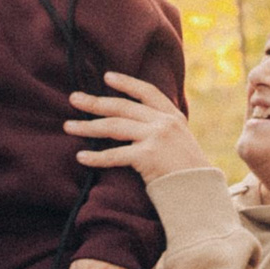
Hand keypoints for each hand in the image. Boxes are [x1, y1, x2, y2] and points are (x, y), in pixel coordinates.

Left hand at [66, 73, 208, 182]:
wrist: (200, 192)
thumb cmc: (188, 172)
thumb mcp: (181, 141)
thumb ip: (163, 129)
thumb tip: (136, 123)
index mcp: (173, 116)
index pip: (147, 91)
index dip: (126, 83)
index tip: (107, 77)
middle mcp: (164, 122)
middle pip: (122, 107)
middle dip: (95, 102)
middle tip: (74, 98)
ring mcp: (156, 137)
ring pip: (114, 126)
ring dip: (88, 126)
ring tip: (69, 126)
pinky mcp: (148, 155)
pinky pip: (115, 155)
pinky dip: (96, 157)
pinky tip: (81, 157)